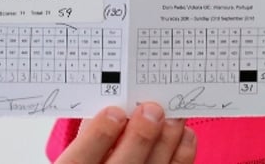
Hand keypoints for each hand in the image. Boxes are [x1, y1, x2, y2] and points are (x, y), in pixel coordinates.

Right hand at [53, 103, 195, 163]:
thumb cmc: (94, 159)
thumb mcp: (80, 150)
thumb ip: (89, 133)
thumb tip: (111, 106)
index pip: (80, 160)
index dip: (98, 135)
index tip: (113, 113)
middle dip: (141, 135)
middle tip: (152, 110)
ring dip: (167, 141)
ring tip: (174, 117)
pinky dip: (182, 154)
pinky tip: (184, 135)